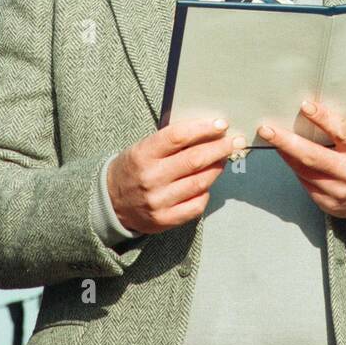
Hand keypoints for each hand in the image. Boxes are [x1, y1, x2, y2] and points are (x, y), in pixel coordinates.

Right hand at [107, 118, 242, 233]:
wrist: (111, 201)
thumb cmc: (134, 168)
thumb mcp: (143, 147)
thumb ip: (171, 141)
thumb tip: (208, 131)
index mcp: (142, 154)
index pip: (178, 136)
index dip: (203, 129)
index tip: (221, 124)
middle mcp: (150, 178)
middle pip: (195, 160)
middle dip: (220, 148)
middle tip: (235, 141)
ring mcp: (158, 202)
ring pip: (200, 183)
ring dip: (217, 168)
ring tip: (224, 158)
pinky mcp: (165, 220)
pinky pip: (197, 205)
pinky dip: (206, 192)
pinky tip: (207, 183)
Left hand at [257, 99, 345, 221]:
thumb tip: (317, 111)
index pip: (342, 132)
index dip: (323, 118)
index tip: (305, 106)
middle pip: (312, 156)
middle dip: (286, 142)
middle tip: (266, 129)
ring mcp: (339, 192)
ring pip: (304, 171)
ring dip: (286, 154)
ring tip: (272, 139)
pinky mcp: (329, 205)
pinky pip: (306, 184)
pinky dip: (296, 169)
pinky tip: (290, 158)